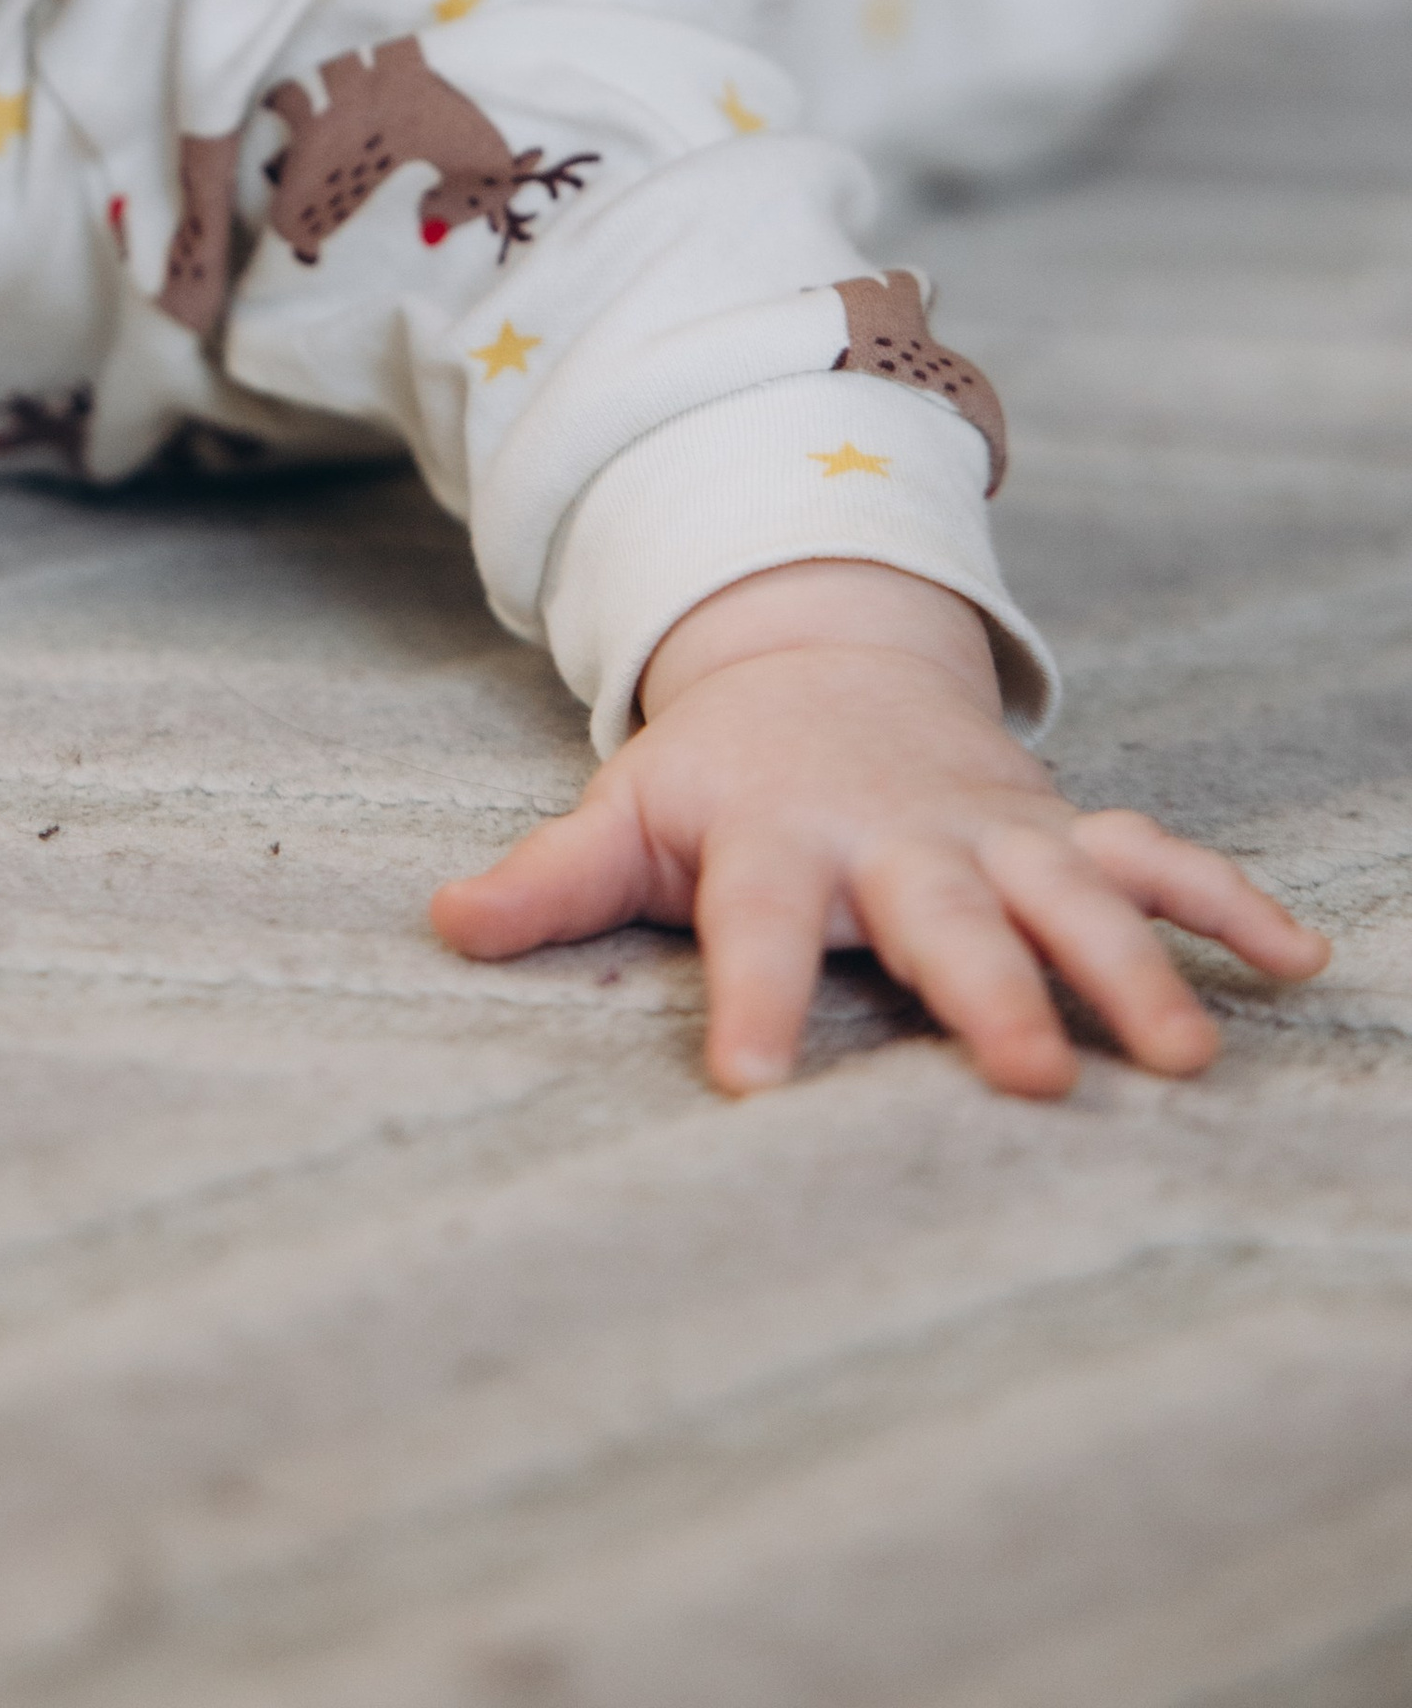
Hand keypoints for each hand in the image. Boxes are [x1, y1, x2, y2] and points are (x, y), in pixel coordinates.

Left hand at [430, 563, 1327, 1096]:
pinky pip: (1161, 860)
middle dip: (987, 990)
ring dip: (1130, 967)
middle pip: (942, 918)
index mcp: (779, 841)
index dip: (747, 1000)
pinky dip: (1229, 903)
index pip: (755, 928)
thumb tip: (440, 927)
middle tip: (1030, 1076)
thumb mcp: (628, 811)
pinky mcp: (1062, 830)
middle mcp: (897, 840)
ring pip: (1072, 896)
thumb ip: (549, 881)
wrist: (821, 659)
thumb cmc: (721, 775)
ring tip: (1184, 1055)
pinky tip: (1301, 961)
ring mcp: (992, 834)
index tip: (746, 1082)